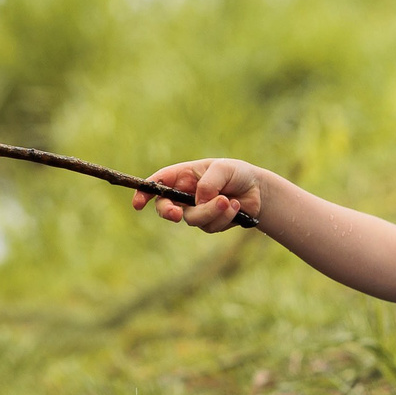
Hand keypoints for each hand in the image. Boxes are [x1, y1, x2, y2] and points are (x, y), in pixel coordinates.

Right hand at [132, 158, 261, 233]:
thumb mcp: (224, 168)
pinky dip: (223, 217)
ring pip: (191, 220)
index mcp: (183, 176)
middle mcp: (184, 195)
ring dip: (210, 211)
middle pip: (165, 208)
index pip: (158, 183)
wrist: (258, 191)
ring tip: (228, 200)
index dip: (144, 192)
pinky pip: (209, 226)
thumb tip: (198, 201)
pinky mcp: (208, 223)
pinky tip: (235, 206)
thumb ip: (209, 182)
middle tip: (177, 215)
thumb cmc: (236, 173)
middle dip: (169, 213)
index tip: (137, 204)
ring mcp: (195, 211)